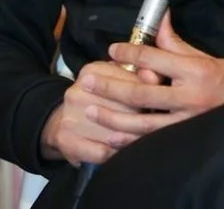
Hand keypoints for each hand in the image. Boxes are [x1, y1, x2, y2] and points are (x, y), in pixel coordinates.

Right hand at [40, 59, 161, 166]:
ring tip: (143, 139)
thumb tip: (156, 76)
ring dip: (132, 138)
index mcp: (92, 71)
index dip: (149, 95)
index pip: (130, 82)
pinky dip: (116, 154)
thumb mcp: (115, 79)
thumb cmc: (99, 96)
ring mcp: (69, 116)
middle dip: (143, 119)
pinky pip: (101, 152)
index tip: (161, 103)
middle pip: (123, 109)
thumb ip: (138, 75)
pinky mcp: (65, 139)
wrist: (62, 119)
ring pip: (113, 132)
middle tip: (156, 124)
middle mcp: (77, 91)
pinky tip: (123, 152)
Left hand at [80, 10, 223, 138]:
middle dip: (110, 87)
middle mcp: (189, 97)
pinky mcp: (184, 142)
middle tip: (86, 81)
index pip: (155, 59)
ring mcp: (186, 124)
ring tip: (90, 109)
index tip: (111, 50)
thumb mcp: (205, 56)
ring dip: (112, 117)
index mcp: (195, 70)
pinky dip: (128, 143)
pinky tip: (110, 138)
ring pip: (141, 124)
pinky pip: (151, 143)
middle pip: (141, 93)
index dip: (130, 54)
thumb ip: (176, 43)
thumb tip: (159, 19)